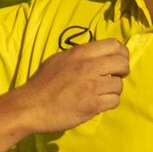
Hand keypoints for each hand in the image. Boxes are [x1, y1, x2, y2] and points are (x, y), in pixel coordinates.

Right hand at [12, 39, 127, 132]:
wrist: (30, 106)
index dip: (121, 53)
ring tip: (101, 93)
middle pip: (122, 63)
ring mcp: (91, 86)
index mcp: (79, 53)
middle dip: (122, 71)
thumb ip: (79, 56)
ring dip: (113, 90)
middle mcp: (88, 67)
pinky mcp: (92, 105)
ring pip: (119, 85)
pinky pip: (114, 101)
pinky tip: (98, 104)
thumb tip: (97, 56)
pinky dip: (108, 103)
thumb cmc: (42, 83)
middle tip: (113, 78)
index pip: (114, 45)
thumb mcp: (59, 59)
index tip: (117, 62)